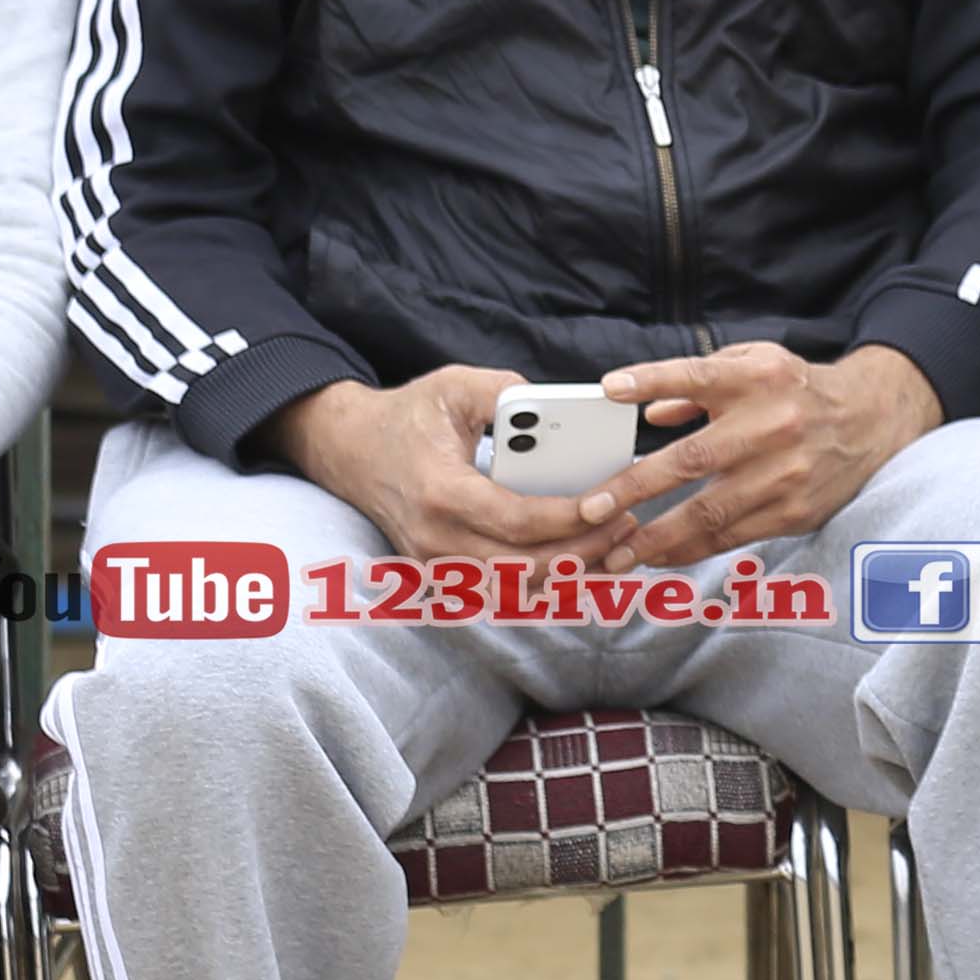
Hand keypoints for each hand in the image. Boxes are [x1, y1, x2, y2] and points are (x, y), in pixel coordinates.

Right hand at [269, 366, 597, 565]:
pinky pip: (503, 593)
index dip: (569, 518)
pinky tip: (583, 565)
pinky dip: (545, 585)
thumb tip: (553, 407)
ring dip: (572, 576)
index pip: (517, 521)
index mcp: (441, 493)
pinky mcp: (442, 575)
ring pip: (517, 590)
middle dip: (585, 552)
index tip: (609, 503)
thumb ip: (504, 392)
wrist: (350, 450)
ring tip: (618, 547)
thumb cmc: (408, 416)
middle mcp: (435, 540)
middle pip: (524, 567)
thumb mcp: (454, 386)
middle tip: (629, 525)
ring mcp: (435, 565)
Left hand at [588, 343, 942, 571]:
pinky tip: (659, 557)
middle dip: (638, 487)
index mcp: (760, 379)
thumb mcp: (755, 365)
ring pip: (710, 512)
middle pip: (694, 459)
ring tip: (616, 554)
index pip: (699, 377)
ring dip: (657, 536)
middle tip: (592, 508)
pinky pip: (733, 537)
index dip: (654, 381)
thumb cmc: (796, 391)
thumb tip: (646, 414)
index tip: (610, 389)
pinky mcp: (794, 511)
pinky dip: (691, 549)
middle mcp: (774, 425)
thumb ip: (700, 383)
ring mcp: (786, 474)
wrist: (870, 421)